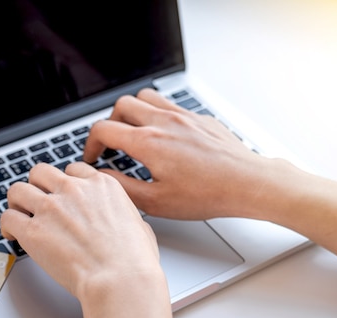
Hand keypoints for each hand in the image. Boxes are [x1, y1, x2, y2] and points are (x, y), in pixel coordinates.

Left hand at [0, 162, 161, 299]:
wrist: (121, 279)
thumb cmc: (134, 260)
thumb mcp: (139, 225)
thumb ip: (123, 215)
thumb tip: (122, 221)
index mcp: (100, 186)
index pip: (73, 170)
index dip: (64, 182)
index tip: (61, 192)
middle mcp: (73, 190)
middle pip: (41, 173)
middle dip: (37, 186)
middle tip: (35, 200)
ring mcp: (51, 208)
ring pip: (18, 190)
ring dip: (17, 202)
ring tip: (18, 214)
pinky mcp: (33, 231)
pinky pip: (7, 218)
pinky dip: (6, 225)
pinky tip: (10, 234)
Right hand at [83, 88, 283, 219]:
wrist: (247, 183)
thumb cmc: (207, 195)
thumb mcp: (157, 201)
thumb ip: (123, 186)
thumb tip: (102, 176)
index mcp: (149, 142)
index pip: (103, 129)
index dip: (89, 144)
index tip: (93, 156)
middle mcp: (164, 122)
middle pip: (121, 105)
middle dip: (109, 123)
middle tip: (111, 144)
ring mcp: (183, 116)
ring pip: (146, 97)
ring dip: (133, 112)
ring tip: (134, 133)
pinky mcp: (199, 117)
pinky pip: (170, 104)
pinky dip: (158, 114)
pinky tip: (164, 136)